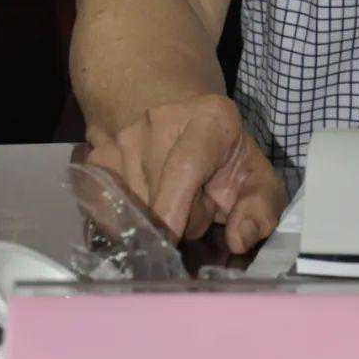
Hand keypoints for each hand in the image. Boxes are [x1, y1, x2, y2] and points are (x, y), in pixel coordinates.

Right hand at [86, 94, 285, 251]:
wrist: (183, 120)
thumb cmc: (226, 158)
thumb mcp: (256, 178)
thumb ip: (261, 209)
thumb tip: (240, 239)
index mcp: (210, 119)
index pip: (185, 166)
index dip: (174, 207)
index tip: (169, 238)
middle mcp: (160, 120)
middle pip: (161, 197)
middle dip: (182, 219)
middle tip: (199, 204)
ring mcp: (123, 136)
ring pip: (132, 207)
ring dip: (153, 217)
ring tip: (174, 198)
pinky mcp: (97, 155)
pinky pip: (104, 207)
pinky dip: (124, 217)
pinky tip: (146, 199)